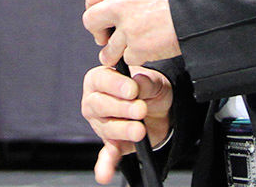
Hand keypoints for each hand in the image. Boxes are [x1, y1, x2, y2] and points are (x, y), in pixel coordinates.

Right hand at [83, 64, 171, 184]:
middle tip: (140, 109)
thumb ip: (144, 81)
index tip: (132, 90)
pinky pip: (107, 155)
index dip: (116, 85)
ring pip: (106, 129)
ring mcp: (101, 125)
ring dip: (123, 130)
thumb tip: (137, 84)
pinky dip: (106, 165)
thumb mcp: (152, 80)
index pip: (101, 80)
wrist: (160, 108)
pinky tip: (104, 175)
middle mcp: (94, 102)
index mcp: (99, 80)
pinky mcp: (112, 144)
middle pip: (99, 105)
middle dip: (121, 108)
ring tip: (140, 130)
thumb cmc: (149, 88)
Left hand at [84, 0, 178, 66]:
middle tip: (104, 36)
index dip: (94, 8)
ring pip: (107, 49)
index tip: (98, 16)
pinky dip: (136, 57)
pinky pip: (128, 58)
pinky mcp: (138, 48)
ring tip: (119, 52)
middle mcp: (118, 5)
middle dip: (97, 31)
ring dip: (113, 53)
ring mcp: (127, 29)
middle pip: (90, 22)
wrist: (196, 9)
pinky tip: (144, 50)